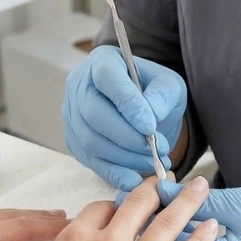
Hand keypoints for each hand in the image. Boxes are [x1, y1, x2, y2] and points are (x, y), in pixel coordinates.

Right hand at [10, 176, 217, 240]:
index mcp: (76, 238)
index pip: (101, 208)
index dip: (115, 204)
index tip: (123, 206)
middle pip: (138, 203)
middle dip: (154, 188)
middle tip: (165, 181)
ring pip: (167, 222)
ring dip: (186, 201)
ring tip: (200, 187)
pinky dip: (200, 239)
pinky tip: (211, 227)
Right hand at [62, 46, 187, 189]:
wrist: (141, 108)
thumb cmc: (153, 91)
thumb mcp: (168, 85)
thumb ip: (162, 95)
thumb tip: (152, 114)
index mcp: (102, 62)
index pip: (107, 78)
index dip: (127, 103)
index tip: (150, 126)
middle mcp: (79, 86)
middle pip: (94, 113)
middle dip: (127, 136)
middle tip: (157, 149)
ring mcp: (72, 115)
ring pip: (91, 140)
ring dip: (124, 156)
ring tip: (153, 161)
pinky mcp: (74, 140)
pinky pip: (90, 160)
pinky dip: (113, 173)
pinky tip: (135, 178)